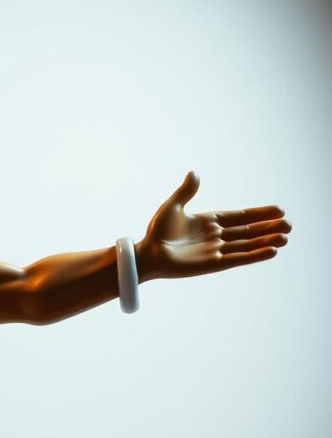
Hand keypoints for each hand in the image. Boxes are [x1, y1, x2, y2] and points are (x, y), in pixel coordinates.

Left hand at [139, 172, 290, 279]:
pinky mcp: (214, 264)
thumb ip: (186, 191)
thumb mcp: (172, 207)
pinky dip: (256, 254)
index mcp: (208, 221)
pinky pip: (240, 258)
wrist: (148, 254)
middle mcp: (216, 236)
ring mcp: (216, 251)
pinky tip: (273, 250)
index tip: (278, 210)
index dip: (258, 213)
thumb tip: (194, 172)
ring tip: (286, 236)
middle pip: (248, 231)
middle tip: (289, 224)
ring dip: (266, 240)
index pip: (240, 216)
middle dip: (268, 227)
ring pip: (247, 244)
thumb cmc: (156, 231)